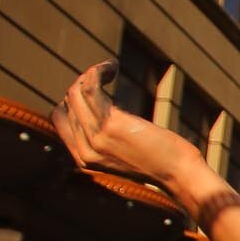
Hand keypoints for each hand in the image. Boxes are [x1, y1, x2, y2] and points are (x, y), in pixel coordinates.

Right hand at [52, 61, 209, 190]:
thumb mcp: (123, 153)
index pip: (60, 118)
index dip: (73, 98)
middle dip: (84, 82)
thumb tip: (100, 108)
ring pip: (75, 93)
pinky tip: (111, 67)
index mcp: (83, 159)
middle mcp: (84, 151)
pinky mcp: (110, 126)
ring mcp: (95, 139)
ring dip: (91, 74)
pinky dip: (97, 72)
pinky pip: (89, 89)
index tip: (94, 88)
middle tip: (105, 75)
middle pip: (68, 102)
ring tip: (109, 68)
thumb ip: (105, 138)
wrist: (179, 173)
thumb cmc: (159, 159)